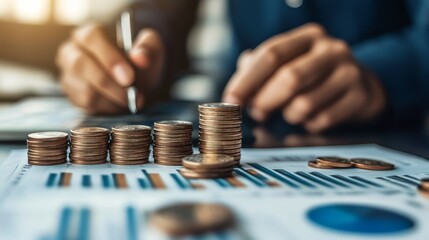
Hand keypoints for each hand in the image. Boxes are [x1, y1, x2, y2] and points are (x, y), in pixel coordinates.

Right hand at [56, 24, 163, 114]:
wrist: (136, 83)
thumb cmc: (139, 62)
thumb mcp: (150, 50)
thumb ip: (148, 49)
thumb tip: (140, 58)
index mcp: (89, 34)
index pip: (91, 38)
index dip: (109, 57)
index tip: (129, 77)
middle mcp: (72, 52)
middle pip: (81, 64)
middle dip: (109, 82)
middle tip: (131, 94)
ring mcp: (69, 74)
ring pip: (84, 88)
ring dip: (111, 97)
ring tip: (130, 99)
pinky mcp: (72, 95)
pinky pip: (86, 104)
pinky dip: (106, 106)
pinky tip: (118, 103)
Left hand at [223, 23, 385, 132]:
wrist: (361, 84)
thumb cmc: (314, 75)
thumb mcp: (289, 62)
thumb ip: (259, 70)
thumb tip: (235, 93)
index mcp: (308, 37)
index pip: (271, 54)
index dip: (247, 80)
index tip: (231, 100)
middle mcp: (331, 50)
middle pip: (289, 78)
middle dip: (265, 100)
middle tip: (256, 113)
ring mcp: (350, 72)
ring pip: (304, 104)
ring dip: (288, 115)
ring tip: (288, 113)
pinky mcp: (360, 97)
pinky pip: (321, 121)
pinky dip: (308, 125)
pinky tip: (310, 119)